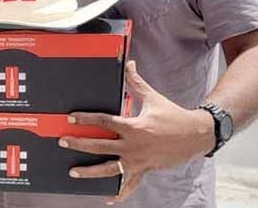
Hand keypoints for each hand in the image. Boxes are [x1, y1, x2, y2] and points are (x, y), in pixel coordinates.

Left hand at [58, 61, 214, 203]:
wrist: (194, 136)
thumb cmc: (172, 115)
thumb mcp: (152, 97)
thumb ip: (136, 82)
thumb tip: (128, 62)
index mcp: (134, 126)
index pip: (104, 121)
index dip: (86, 119)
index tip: (71, 118)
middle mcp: (133, 146)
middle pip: (100, 146)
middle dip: (79, 144)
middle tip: (63, 142)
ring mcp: (138, 161)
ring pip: (110, 169)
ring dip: (90, 172)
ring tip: (73, 172)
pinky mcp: (144, 170)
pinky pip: (129, 185)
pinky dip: (119, 194)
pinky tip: (107, 198)